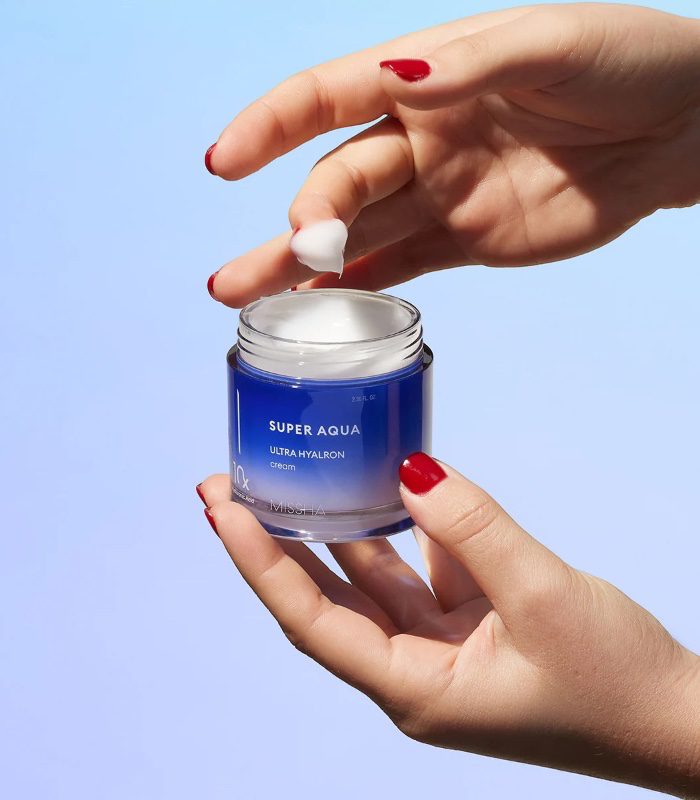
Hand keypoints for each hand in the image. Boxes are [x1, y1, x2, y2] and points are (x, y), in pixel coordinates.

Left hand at [198, 454, 699, 796]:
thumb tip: (412, 466)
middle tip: (228, 486)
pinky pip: (422, 566)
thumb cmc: (615, 684)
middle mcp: (415, 668)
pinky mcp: (471, 621)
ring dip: (336, 529)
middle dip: (275, 543)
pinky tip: (384, 484)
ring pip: (372, 578)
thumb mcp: (542, 597)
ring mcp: (441, 643)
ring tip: (295, 477)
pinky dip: (404, 525)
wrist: (674, 718)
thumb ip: (474, 527)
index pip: (310, 623)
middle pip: (326, 599)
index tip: (222, 510)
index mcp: (415, 688)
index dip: (261, 564)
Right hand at [206, 3, 699, 306]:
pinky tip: (312, 310)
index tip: (224, 160)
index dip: (270, 125)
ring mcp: (438, 194)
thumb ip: (474, 66)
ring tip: (240, 296)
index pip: (327, 96)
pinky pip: (396, 269)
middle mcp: (418, 137)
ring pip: (354, 234)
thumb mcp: (554, 44)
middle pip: (339, 179)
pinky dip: (354, 292)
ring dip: (297, 265)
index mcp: (425, 76)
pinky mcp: (463, 241)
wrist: (677, 130)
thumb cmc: (623, 64)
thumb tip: (402, 85)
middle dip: (309, 217)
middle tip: (293, 251)